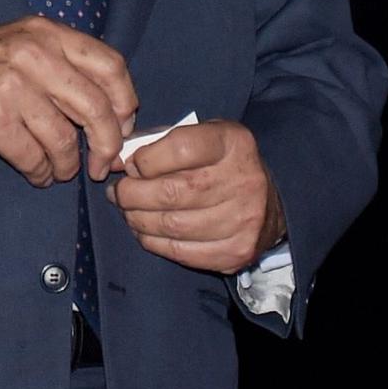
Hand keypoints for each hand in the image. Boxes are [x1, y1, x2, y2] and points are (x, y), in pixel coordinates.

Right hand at [0, 15, 137, 186]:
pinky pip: (34, 158)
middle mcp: (33, 55)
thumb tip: (109, 108)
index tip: (123, 124)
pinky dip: (41, 173)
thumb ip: (58, 64)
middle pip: (97, 108)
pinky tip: (35, 173)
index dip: (125, 101)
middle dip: (107, 145)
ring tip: (58, 170)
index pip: (110, 65)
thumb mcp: (14, 43)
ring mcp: (12, 87)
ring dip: (68, 165)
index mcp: (43, 33)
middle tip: (102, 165)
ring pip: (66, 140)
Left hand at [106, 119, 286, 273]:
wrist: (268, 202)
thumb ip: (160, 142)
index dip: (145, 159)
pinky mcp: (237, 252)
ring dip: (137, 220)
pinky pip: (181, 252)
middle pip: (170, 192)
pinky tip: (146, 232)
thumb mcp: (200, 136)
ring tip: (128, 211)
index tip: (132, 166)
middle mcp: (243, 181)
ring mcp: (243, 220)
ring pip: (172, 225)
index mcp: (232, 143)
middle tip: (119, 193)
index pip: (179, 148)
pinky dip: (154, 243)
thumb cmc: (220, 163)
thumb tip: (119, 162)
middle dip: (131, 194)